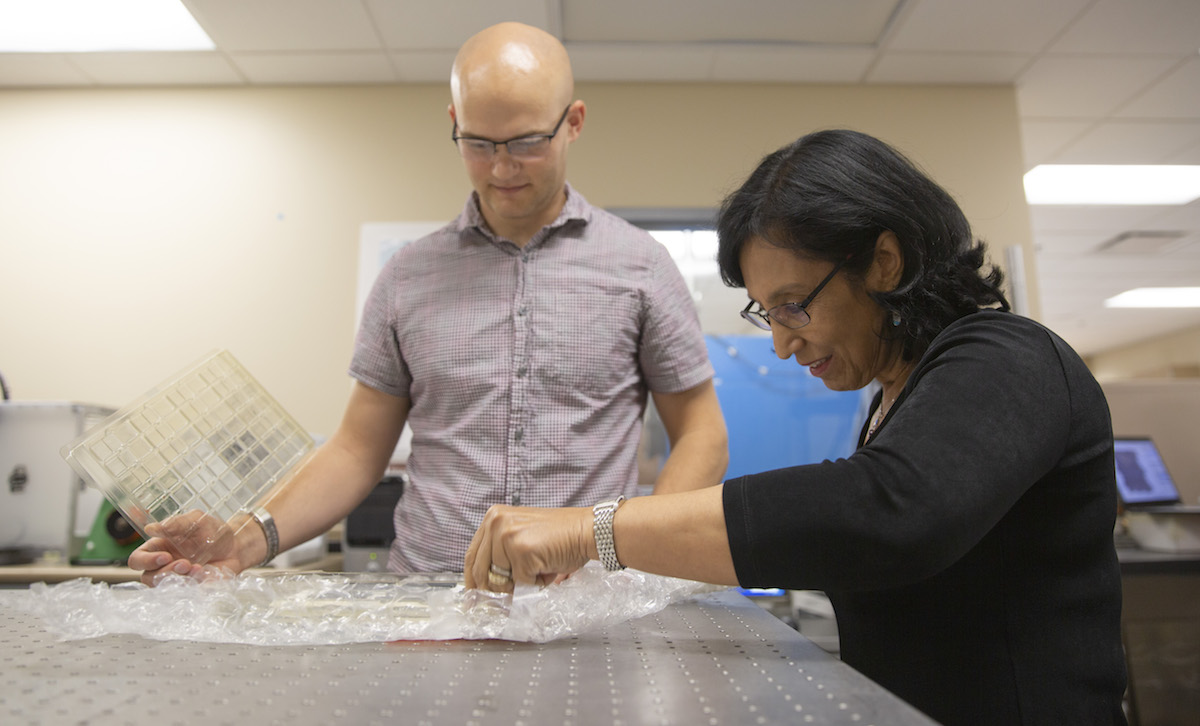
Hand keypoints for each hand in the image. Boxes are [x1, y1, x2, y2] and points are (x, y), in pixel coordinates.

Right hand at [126, 509, 244, 586]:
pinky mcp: (190, 589)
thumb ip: (176, 523)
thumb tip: (151, 528)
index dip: (145, 560)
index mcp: (158, 548)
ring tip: (197, 568)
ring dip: (179, 579)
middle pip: (148, 577)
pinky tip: (204, 573)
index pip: (138, 559)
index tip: (165, 556)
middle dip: (165, 572)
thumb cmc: (212, 532)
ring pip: (164, 588)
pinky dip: (193, 584)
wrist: (235, 547)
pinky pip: (184, 594)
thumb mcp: (196, 521)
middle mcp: (163, 566)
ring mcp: (176, 580)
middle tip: (184, 563)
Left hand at [464, 505, 592, 592]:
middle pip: (481, 571)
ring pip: (500, 580)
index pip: (472, 556)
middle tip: (507, 599)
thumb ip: (501, 556)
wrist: (586, 530)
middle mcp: (496, 522)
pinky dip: (535, 584)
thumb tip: (486, 590)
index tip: (475, 597)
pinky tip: (548, 569)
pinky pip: (520, 582)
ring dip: (520, 585)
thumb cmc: (559, 537)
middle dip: (496, 590)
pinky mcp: (521, 550)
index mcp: (494, 517)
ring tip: (539, 570)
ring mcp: (507, 535)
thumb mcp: (521, 538)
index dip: (473, 580)